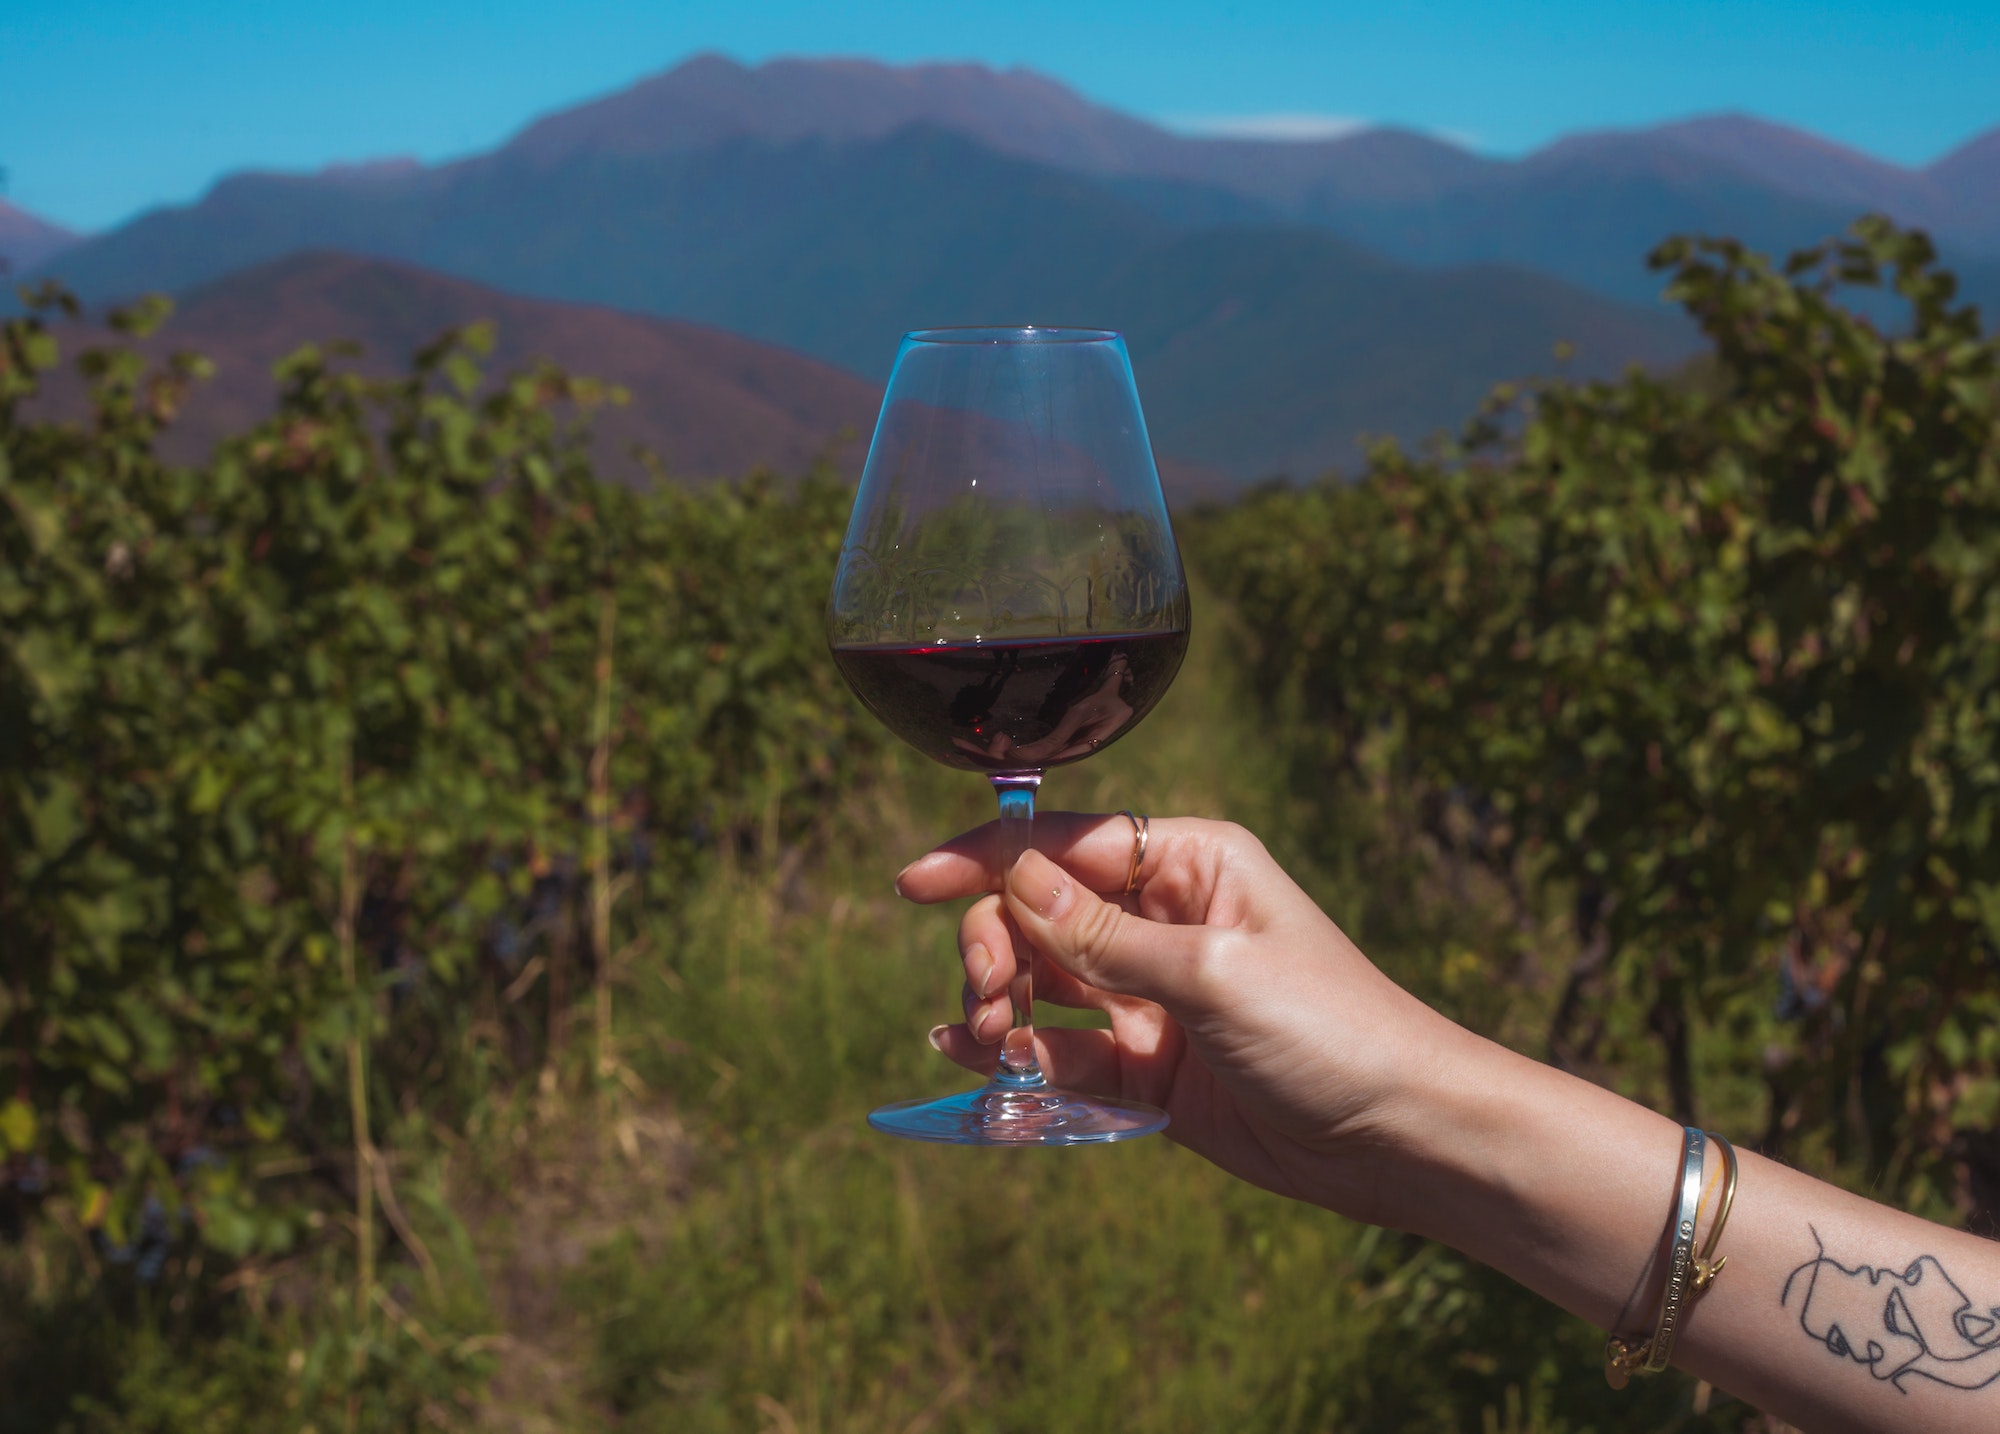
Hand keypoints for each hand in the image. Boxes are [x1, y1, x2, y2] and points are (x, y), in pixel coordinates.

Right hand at [894, 813, 1472, 1222]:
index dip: (984, 859)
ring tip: (993, 1039)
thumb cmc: (1332, 1030)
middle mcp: (1165, 919)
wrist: (1400, 1137)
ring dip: (1001, 1004)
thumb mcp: (1213, 972)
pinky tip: (976, 1062)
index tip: (912, 884)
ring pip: (1041, 982)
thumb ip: (1104, 935)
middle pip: (1038, 912)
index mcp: (1191, 864)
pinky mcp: (1148, 1068)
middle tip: (992, 995)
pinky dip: (1017, 1056)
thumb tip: (1011, 879)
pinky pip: (1062, 1051)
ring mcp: (1153, 995)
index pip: (1063, 843)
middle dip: (995, 945)